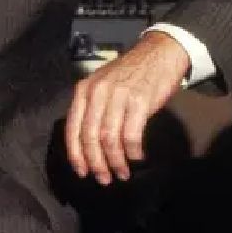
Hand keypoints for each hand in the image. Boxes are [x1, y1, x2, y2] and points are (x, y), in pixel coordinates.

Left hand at [65, 31, 188, 183]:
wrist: (159, 53)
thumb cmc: (131, 74)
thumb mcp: (102, 85)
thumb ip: (92, 109)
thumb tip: (88, 145)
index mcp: (84, 90)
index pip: (73, 128)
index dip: (76, 154)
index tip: (82, 172)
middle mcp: (97, 92)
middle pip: (90, 137)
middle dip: (96, 163)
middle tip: (104, 179)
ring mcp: (118, 96)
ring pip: (110, 139)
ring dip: (115, 161)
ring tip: (122, 173)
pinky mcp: (139, 100)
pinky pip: (131, 134)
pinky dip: (133, 151)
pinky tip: (137, 158)